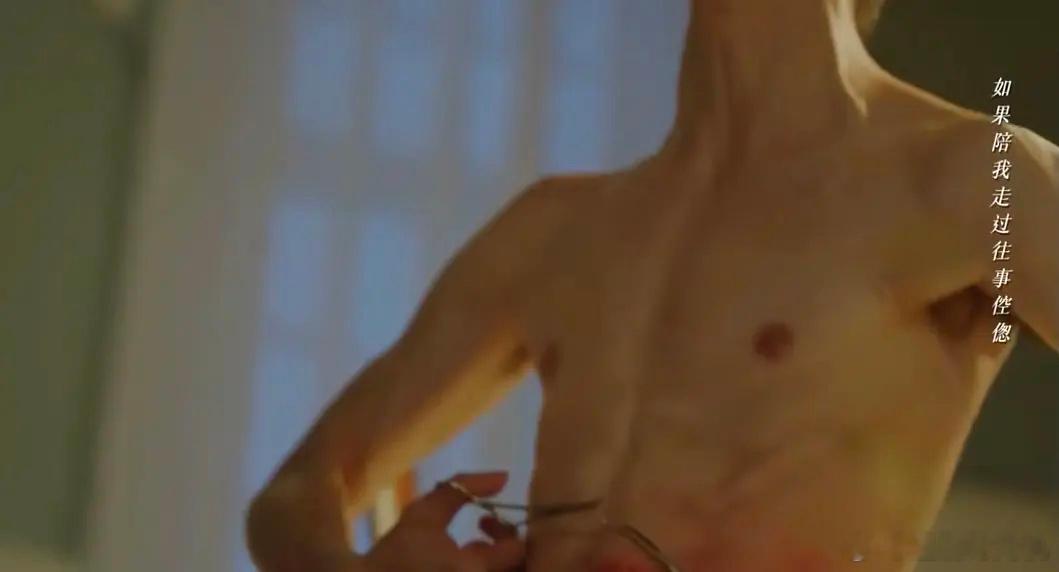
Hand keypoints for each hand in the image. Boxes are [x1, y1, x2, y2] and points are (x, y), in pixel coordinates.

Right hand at [364, 471, 525, 571]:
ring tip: (465, 555)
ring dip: (493, 566)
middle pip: (517, 569)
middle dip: (503, 553)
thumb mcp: (423, 513)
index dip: (505, 532)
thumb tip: (504, 476)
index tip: (482, 524)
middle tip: (480, 540)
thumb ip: (463, 488)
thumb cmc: (393, 555)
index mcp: (472, 569)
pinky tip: (454, 569)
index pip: (518, 550)